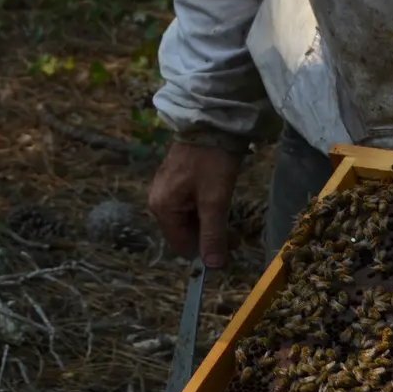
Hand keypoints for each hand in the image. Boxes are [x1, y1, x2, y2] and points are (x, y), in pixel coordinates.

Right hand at [148, 142, 241, 266]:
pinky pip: (187, 206)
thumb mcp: (215, 200)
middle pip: (184, 234)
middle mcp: (157, 201)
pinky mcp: (173, 181)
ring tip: (227, 212)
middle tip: (234, 232)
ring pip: (187, 221)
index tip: (232, 244)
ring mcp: (164, 190)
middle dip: (208, 236)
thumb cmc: (212, 162)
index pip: (182, 246)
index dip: (206, 251)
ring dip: (208, 223)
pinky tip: (217, 199)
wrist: (210, 124)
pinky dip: (203, 209)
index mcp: (162, 208)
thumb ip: (213, 235)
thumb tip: (213, 267)